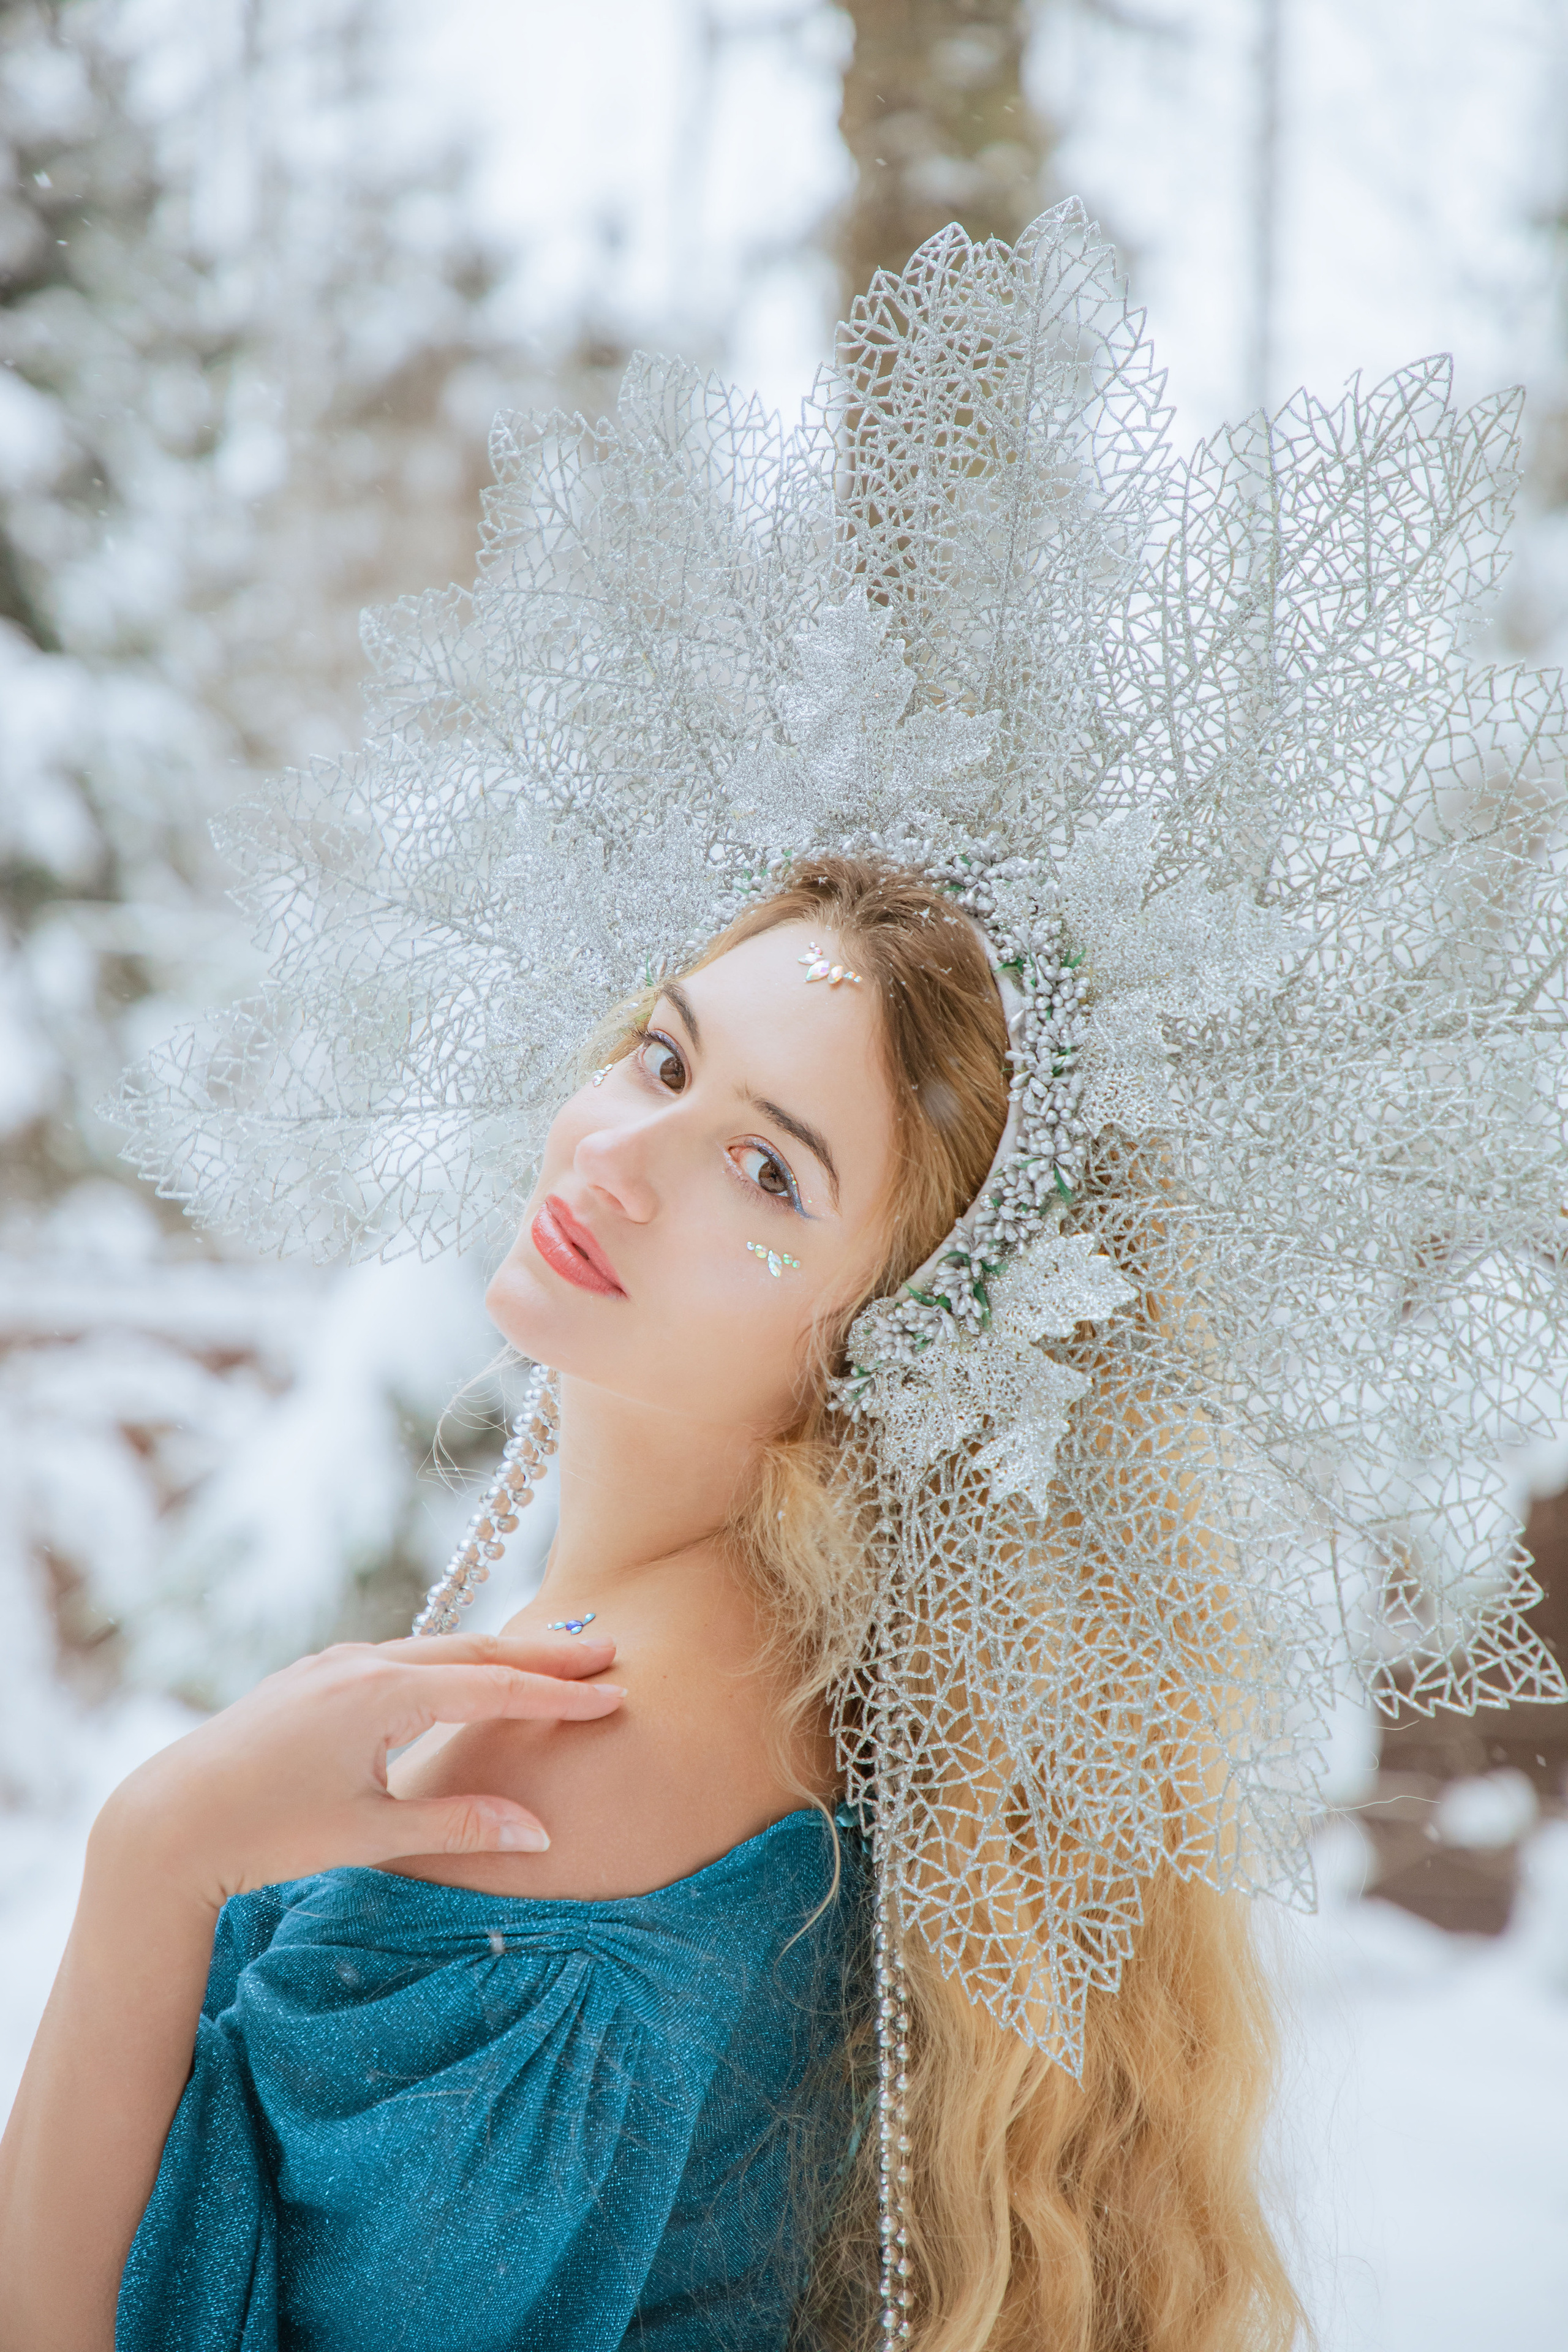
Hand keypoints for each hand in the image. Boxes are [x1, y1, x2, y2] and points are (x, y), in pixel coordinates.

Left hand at [90, 1633, 623, 1910]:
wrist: (169, 1820)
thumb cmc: (268, 1833)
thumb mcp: (371, 1834)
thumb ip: (461, 1824)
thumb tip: (542, 1832)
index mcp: (383, 1694)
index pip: (495, 1687)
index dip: (559, 1694)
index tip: (615, 1695)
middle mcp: (362, 1662)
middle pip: (474, 1649)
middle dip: (542, 1653)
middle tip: (607, 1650)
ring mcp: (334, 1664)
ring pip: (435, 1649)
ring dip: (495, 1652)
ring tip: (550, 1656)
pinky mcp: (313, 1677)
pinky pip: (400, 1657)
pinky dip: (448, 1662)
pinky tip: (462, 1672)